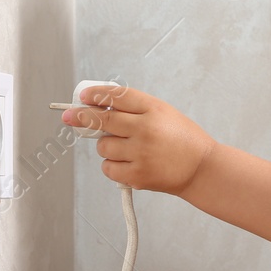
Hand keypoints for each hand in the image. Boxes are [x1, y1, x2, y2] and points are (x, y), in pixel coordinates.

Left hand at [62, 85, 217, 195]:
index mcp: (154, 110)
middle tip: (68, 115)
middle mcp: (146, 130)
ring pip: (103, 146)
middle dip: (80, 116)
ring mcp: (141, 153)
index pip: (117, 96)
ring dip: (107, 147)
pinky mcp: (138, 175)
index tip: (83, 96)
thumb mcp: (164, 114)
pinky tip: (126, 164)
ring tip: (126, 149)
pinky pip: (108, 168)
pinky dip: (112, 166)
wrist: (202, 169)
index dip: (96, 94)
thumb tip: (97, 109)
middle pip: (102, 119)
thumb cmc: (183, 140)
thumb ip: (135, 110)